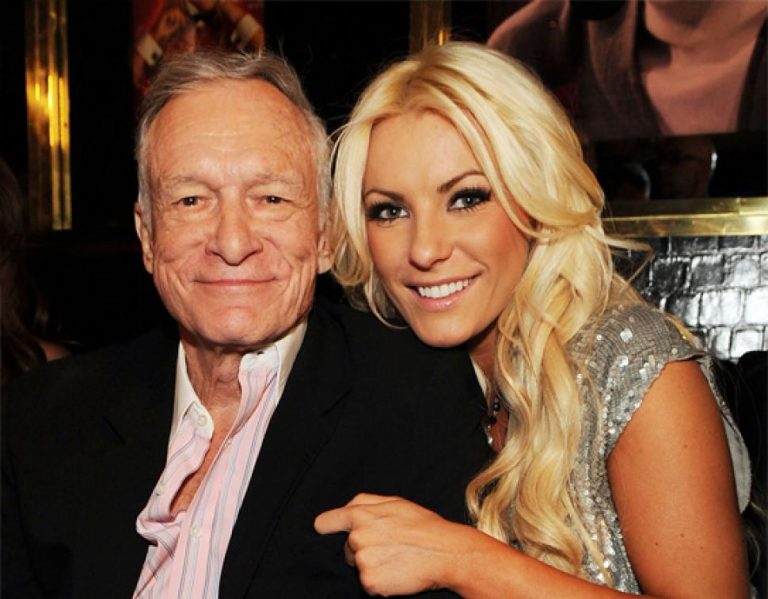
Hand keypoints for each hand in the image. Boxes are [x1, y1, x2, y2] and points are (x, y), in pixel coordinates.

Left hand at [315, 493, 468, 595]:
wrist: (445, 553)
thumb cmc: (423, 525)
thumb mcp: (395, 502)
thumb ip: (366, 501)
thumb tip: (346, 507)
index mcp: (360, 514)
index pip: (327, 521)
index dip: (326, 526)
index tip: (323, 529)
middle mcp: (357, 537)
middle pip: (348, 549)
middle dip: (363, 549)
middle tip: (390, 546)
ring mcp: (363, 561)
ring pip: (359, 566)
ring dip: (374, 565)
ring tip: (396, 558)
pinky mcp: (370, 583)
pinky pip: (369, 584)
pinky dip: (381, 582)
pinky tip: (397, 572)